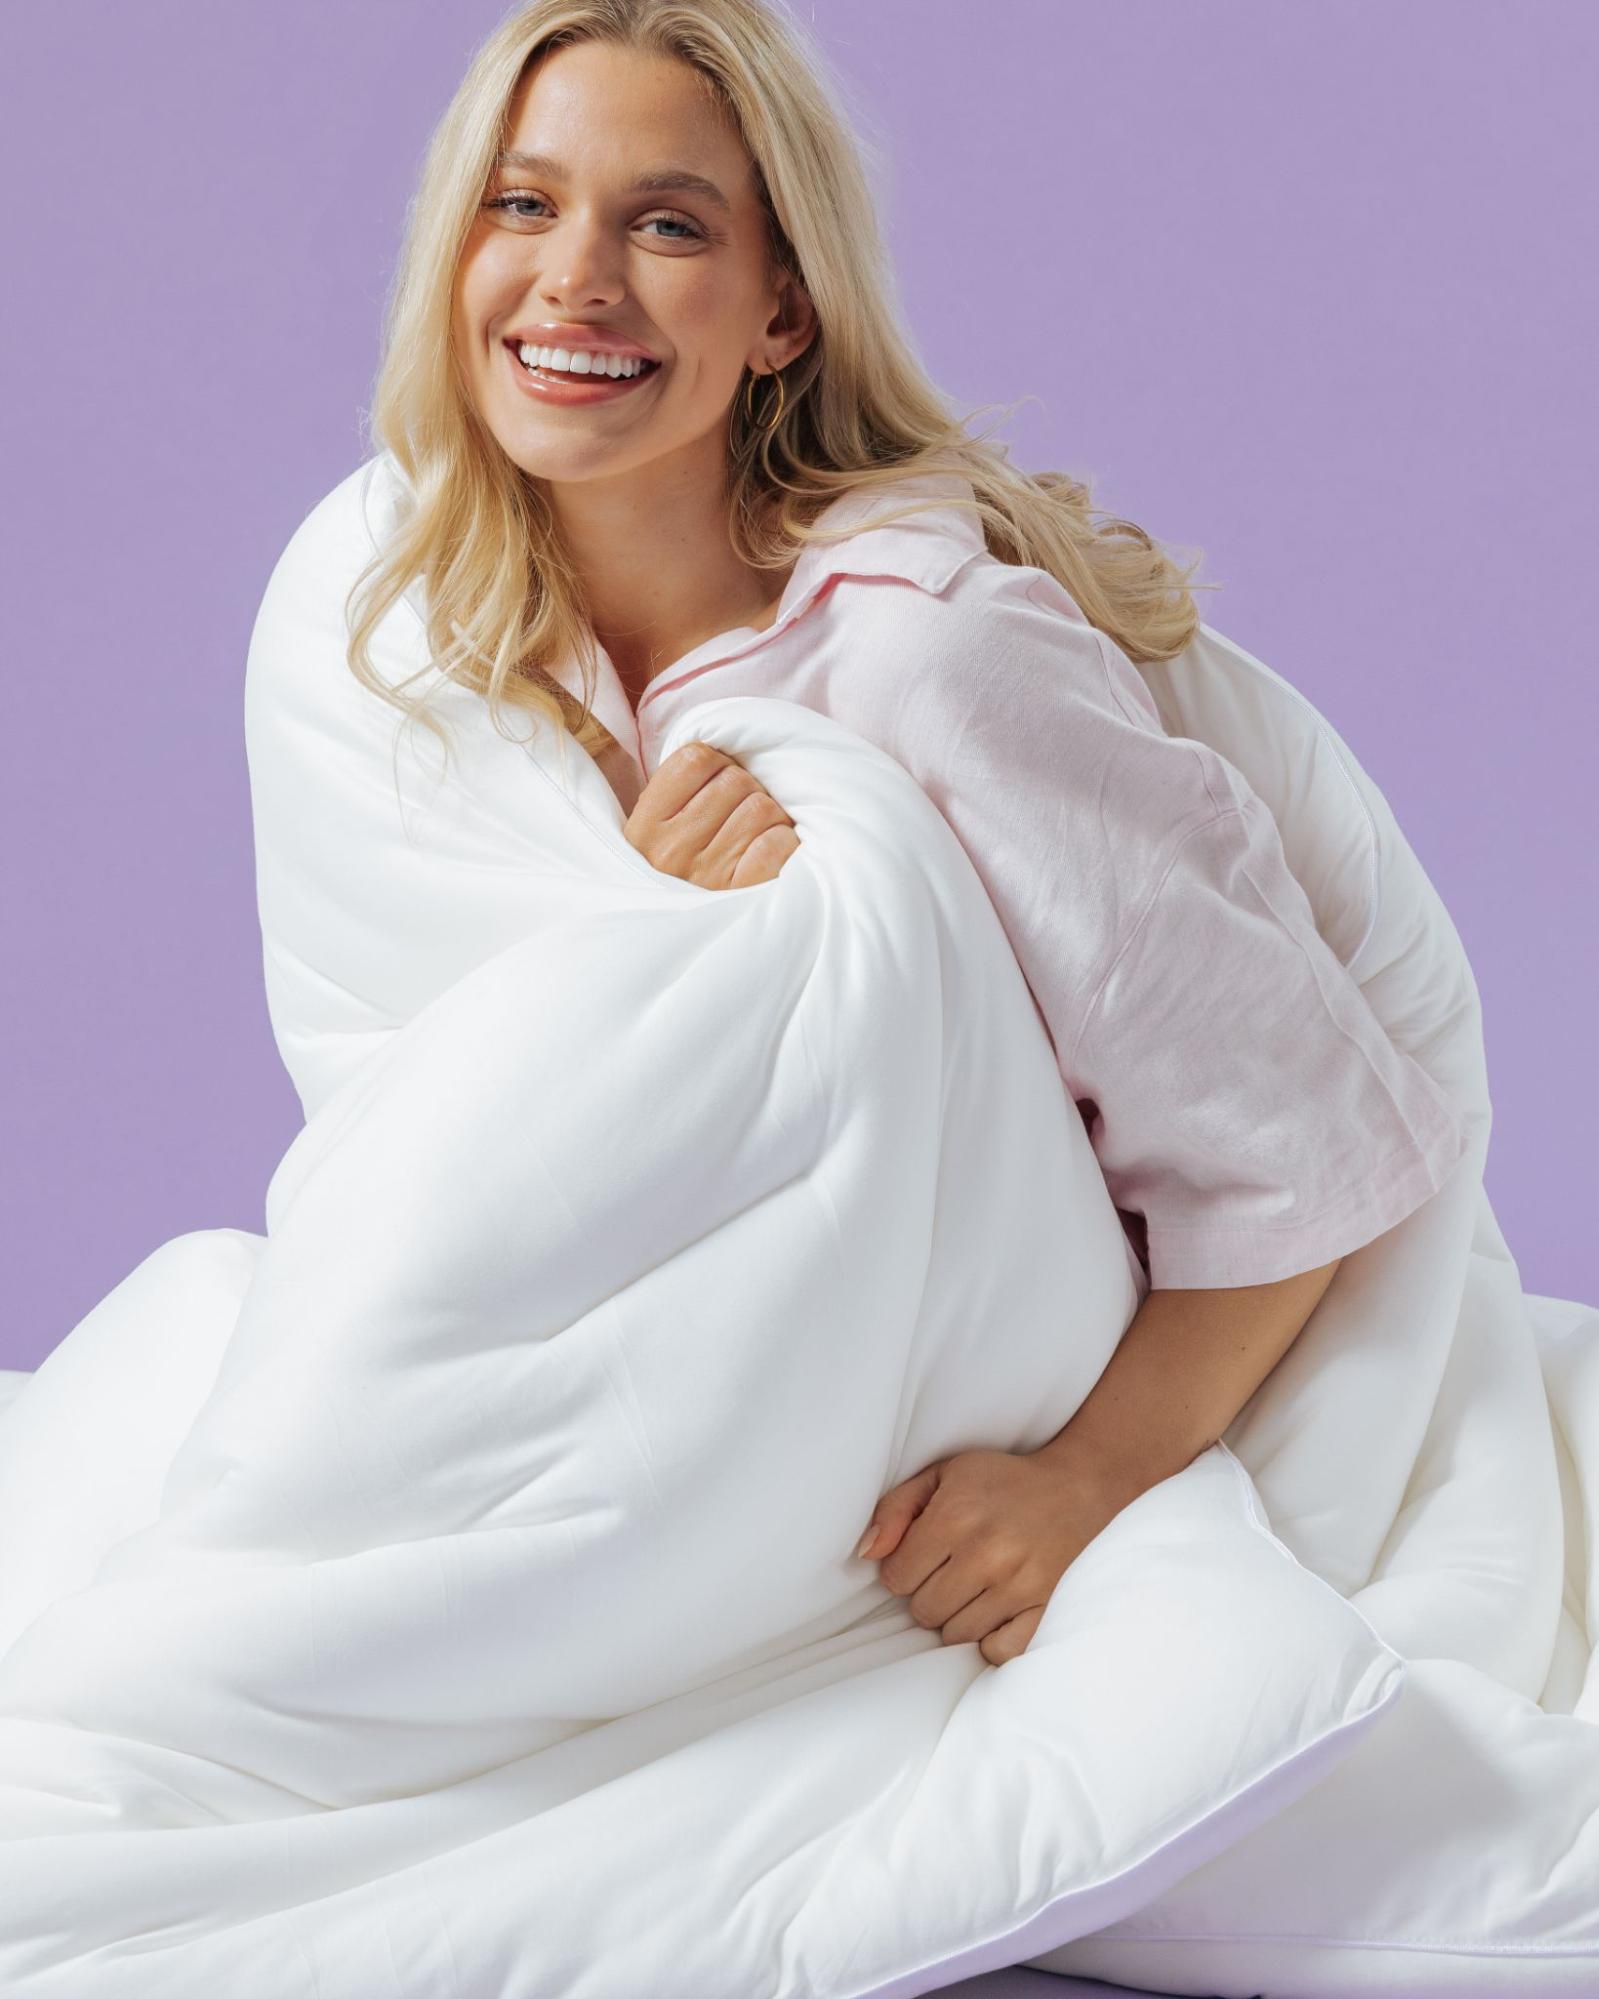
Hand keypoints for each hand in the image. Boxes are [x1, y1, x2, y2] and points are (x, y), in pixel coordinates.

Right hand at [623, 740, 799, 888]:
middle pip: (736, 780)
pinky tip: (769, 859)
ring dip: (770, 820)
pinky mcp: (745, 896)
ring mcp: (708, 875)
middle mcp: (671, 851)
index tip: (718, 788)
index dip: (718, 765)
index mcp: (644, 828)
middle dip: (748, 792)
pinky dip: (783, 845)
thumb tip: (721, 749)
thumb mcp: (648, 840)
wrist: (671, 954)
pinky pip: (778, 843)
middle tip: (742, 819)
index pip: (695, 758)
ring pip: (763, 808)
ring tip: (755, 839)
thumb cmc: (672, 884)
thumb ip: (672, 795)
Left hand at [852, 1447, 1130, 1665]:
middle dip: (929, 1593)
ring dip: (958, 1616)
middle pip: (923, 1612)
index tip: (924, 1555)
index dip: (904, 1569)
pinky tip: (997, 1610)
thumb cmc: (1001, 1483)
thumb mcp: (943, 1475)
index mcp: (956, 1516)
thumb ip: (896, 1508)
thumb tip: (866, 1553)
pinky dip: (991, 1638)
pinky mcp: (1046, 1609)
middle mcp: (987, 1553)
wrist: (1079, 1488)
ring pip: (956, 1635)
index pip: (896, 1578)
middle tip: (952, 1570)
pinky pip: (997, 1651)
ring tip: (976, 1585)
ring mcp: (1020, 1586)